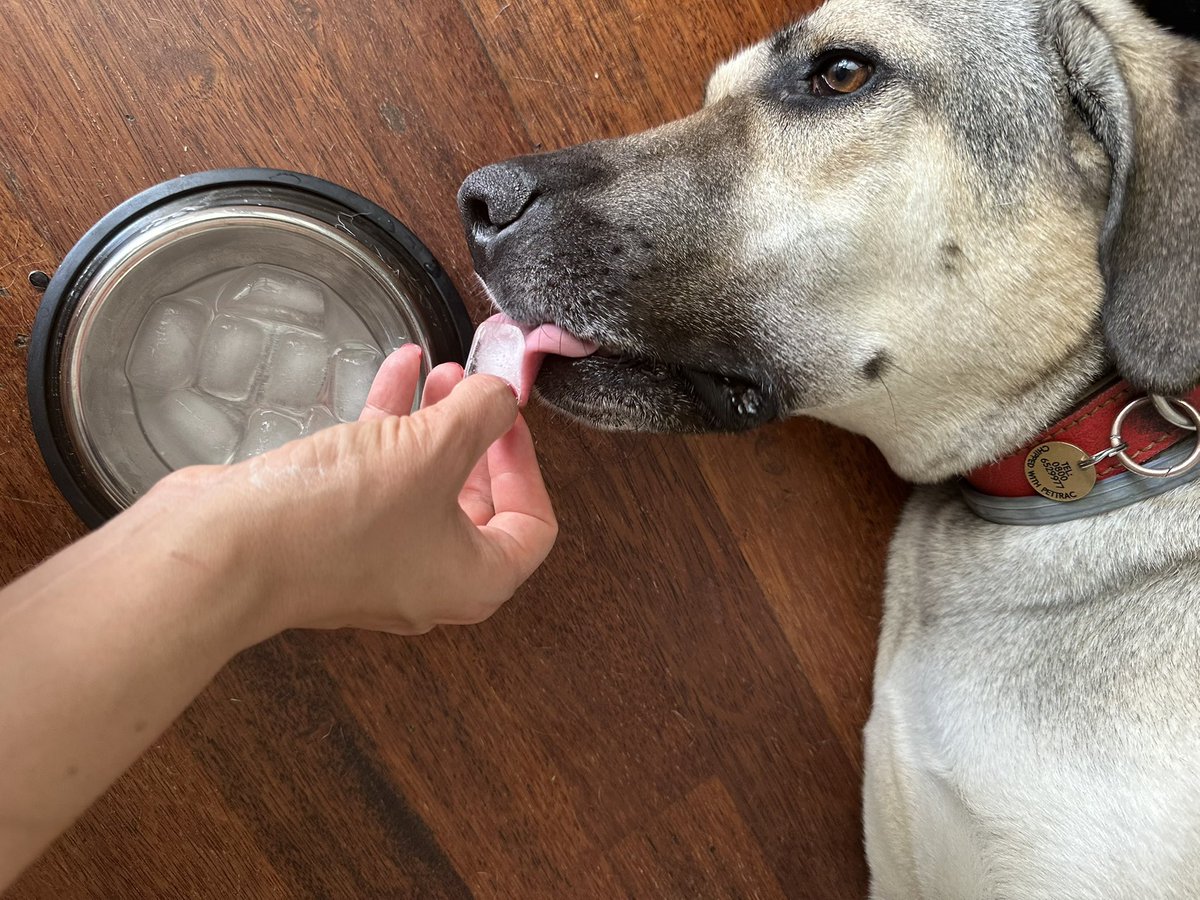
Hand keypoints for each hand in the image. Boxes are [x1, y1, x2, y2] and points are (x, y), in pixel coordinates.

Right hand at [143, 344, 557, 639]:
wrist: (226, 551)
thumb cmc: (339, 517)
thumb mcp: (433, 449)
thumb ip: (481, 415)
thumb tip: (501, 397)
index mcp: (474, 580)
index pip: (533, 528)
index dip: (528, 465)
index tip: (509, 418)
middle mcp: (431, 579)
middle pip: (479, 503)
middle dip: (477, 436)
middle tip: (475, 390)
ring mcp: (379, 560)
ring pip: (425, 483)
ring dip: (434, 423)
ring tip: (440, 371)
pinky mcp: (334, 536)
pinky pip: (377, 478)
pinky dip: (389, 429)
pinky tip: (395, 371)